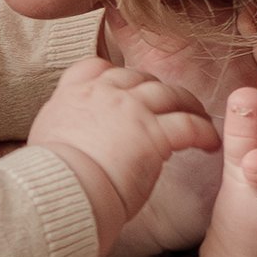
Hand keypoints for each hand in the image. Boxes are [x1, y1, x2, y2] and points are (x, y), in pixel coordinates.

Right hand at [28, 58, 219, 254]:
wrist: (59, 188)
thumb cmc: (49, 178)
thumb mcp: (46, 139)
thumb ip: (63, 129)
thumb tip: (68, 141)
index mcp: (73, 94)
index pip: (96, 67)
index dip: (115, 75)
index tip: (127, 88)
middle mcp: (103, 93)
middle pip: (138, 78)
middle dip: (157, 89)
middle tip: (171, 105)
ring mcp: (130, 109)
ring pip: (169, 94)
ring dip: (187, 105)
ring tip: (199, 119)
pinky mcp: (153, 132)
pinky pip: (187, 124)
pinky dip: (203, 132)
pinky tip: (209, 143)